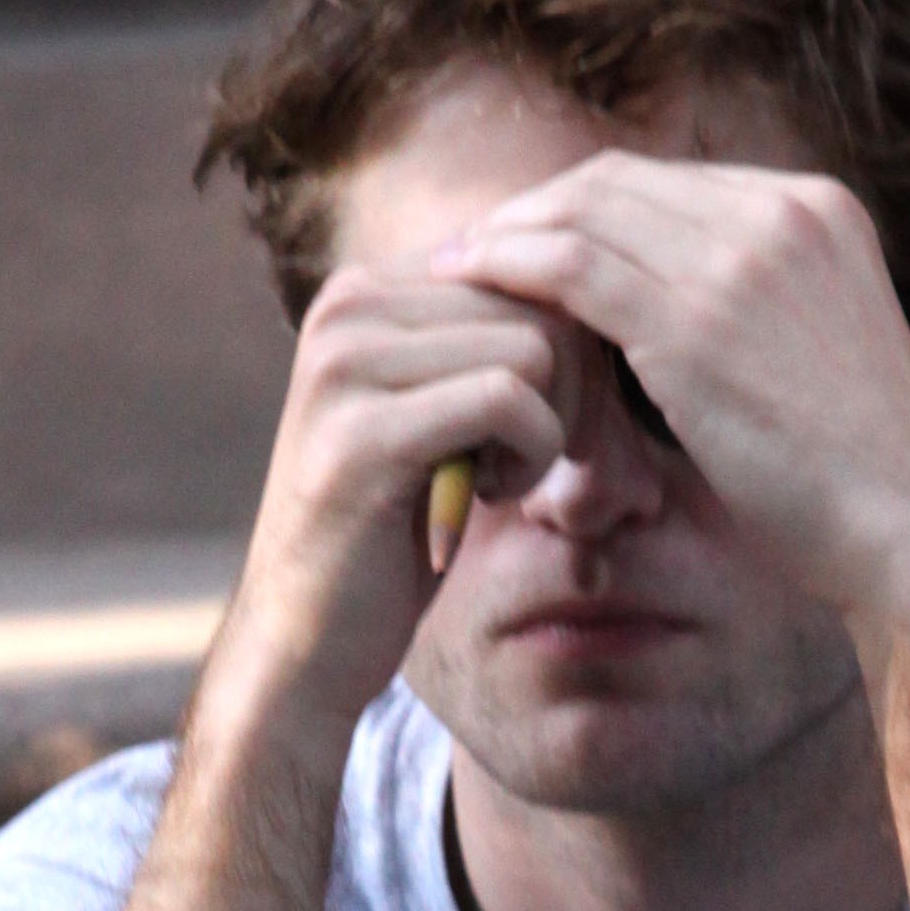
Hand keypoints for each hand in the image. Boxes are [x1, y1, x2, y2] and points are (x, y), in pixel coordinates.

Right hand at [204, 263, 572, 750]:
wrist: (305, 643)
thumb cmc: (389, 540)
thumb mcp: (443, 422)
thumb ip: (489, 350)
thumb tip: (604, 303)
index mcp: (365, 290)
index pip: (523, 267)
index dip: (573, 354)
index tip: (565, 434)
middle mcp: (349, 305)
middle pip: (538, 302)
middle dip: (577, 395)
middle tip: (551, 469)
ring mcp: (348, 362)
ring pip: (534, 347)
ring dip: (551, 429)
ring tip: (505, 482)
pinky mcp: (365, 430)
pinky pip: (508, 400)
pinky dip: (532, 455)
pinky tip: (493, 495)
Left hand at [431, 153, 909, 631]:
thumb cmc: (860, 484)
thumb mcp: (814, 360)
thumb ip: (752, 316)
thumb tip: (669, 329)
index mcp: (817, 211)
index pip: (668, 182)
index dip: (586, 207)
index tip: (529, 243)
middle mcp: (782, 213)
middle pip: (618, 180)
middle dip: (535, 211)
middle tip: (472, 249)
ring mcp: (742, 259)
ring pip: (586, 211)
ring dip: (510, 236)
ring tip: (456, 269)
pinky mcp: (698, 320)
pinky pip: (576, 267)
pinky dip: (515, 269)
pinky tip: (474, 290)